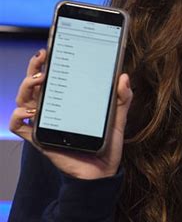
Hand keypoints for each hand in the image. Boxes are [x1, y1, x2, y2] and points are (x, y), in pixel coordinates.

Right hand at [9, 49, 132, 179]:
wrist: (103, 172)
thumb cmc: (107, 145)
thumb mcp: (117, 118)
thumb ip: (122, 99)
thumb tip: (123, 77)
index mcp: (66, 102)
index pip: (51, 78)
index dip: (45, 63)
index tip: (50, 49)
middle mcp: (51, 111)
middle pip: (33, 85)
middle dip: (33, 68)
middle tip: (43, 58)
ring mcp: (44, 124)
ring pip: (23, 100)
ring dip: (26, 86)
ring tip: (39, 79)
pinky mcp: (39, 140)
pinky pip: (19, 126)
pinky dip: (19, 115)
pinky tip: (30, 110)